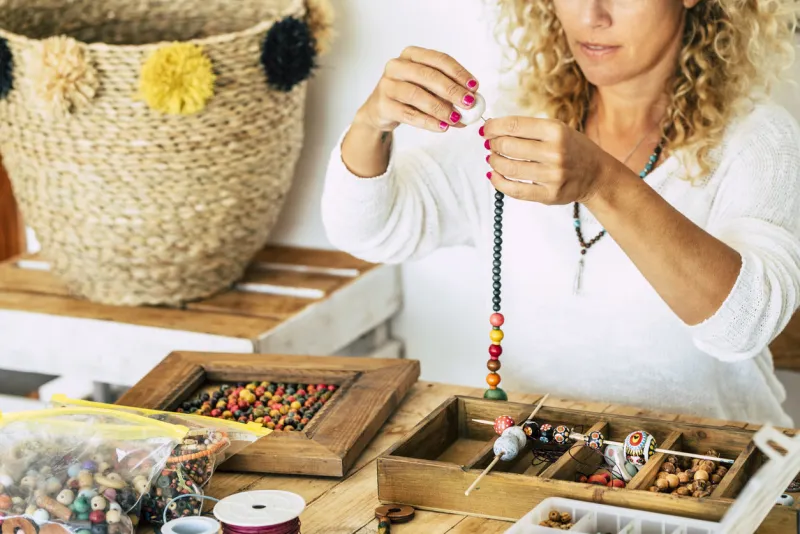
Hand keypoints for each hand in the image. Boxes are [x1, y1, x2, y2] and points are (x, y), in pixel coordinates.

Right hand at [354, 46, 479, 133]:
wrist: (381, 111)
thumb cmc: (410, 96)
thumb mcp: (429, 88)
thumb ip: (449, 92)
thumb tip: (474, 102)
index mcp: (411, 54)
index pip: (439, 59)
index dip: (458, 72)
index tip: (474, 86)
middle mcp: (397, 65)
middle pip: (428, 75)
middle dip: (452, 90)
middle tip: (469, 103)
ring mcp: (387, 85)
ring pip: (417, 95)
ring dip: (440, 108)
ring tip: (456, 119)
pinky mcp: (383, 105)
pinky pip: (408, 114)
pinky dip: (428, 122)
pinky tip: (442, 127)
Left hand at [482, 116, 617, 204]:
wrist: (596, 175)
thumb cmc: (572, 149)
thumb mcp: (557, 130)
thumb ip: (529, 129)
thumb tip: (493, 129)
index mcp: (556, 131)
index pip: (514, 125)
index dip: (493, 127)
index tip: (485, 129)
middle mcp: (554, 152)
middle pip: (508, 146)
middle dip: (493, 144)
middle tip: (491, 145)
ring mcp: (552, 175)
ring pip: (508, 168)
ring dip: (494, 162)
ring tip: (493, 159)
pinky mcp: (549, 194)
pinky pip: (515, 190)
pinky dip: (499, 182)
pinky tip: (495, 175)